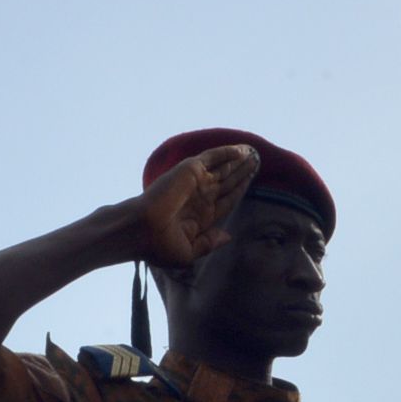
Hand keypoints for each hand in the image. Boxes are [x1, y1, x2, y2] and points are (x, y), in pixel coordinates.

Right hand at [135, 145, 259, 267]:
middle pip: (227, 182)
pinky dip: (226, 153)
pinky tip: (241, 150)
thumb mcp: (190, 251)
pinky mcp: (189, 171)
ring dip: (238, 161)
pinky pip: (212, 157)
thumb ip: (210, 243)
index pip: (227, 200)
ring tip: (254, 154)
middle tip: (257, 162)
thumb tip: (228, 236)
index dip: (240, 190)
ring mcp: (195, 183)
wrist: (143, 232)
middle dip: (241, 173)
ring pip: (222, 168)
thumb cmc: (161, 247)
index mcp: (201, 216)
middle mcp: (200, 197)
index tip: (251, 182)